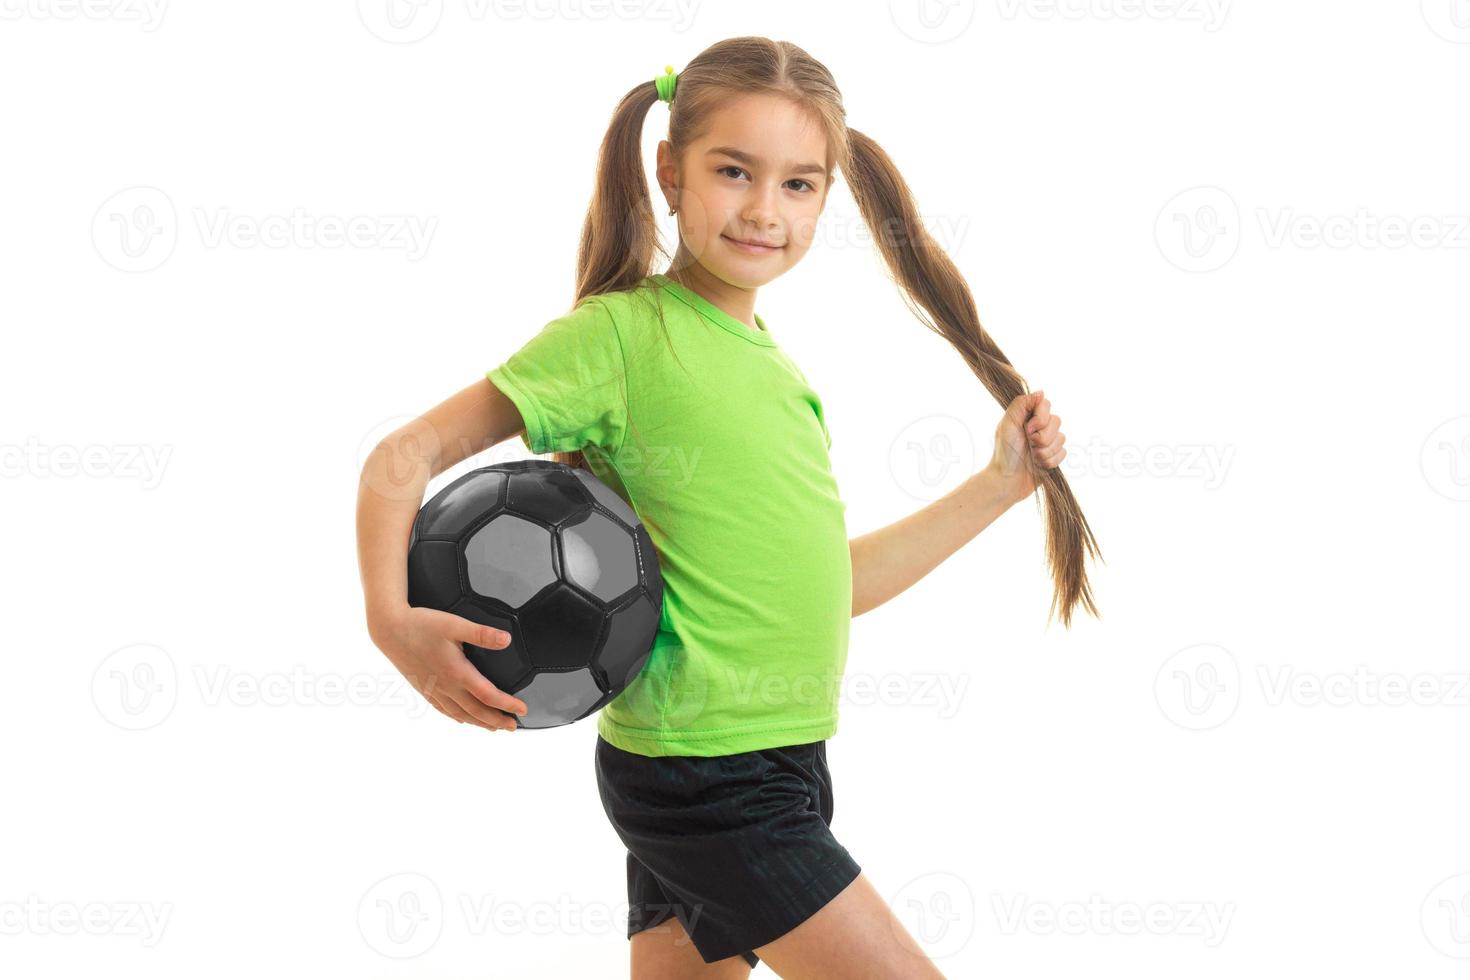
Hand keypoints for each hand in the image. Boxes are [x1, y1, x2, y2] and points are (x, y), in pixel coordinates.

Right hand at [369, 605, 527, 731]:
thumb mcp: (454, 624)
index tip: (522, 709)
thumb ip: (481, 633)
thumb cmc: (421, 624)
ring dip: (479, 722)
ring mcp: (433, 689)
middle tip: (513, 726)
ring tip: (494, 728)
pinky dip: (458, 717)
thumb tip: (506, 640)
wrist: (389, 630)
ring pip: (460, 714)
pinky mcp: (423, 688)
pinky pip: (443, 710)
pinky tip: (463, 719)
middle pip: (476, 711)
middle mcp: (445, 686)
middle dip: (497, 720)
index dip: (507, 704)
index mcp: (456, 672)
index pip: (488, 695)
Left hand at [987, 389, 1067, 505]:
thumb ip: (1022, 404)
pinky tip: (1039, 465)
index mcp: (1027, 417)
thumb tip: (1041, 392)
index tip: (1028, 428)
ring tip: (1032, 457)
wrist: (1007, 481)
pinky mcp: (1053, 457)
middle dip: (1043, 436)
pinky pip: (1063, 453)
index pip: (1046, 405)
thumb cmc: (1004, 452)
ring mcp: (1047, 442)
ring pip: (1062, 438)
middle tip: (1028, 444)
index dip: (1041, 417)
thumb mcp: (1008, 424)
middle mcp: (1039, 427)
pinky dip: (1050, 460)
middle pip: (1057, 421)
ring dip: (1045, 450)